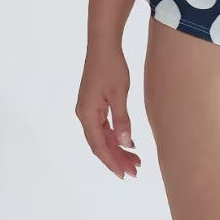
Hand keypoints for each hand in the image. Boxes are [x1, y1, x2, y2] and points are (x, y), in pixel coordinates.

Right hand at [75, 44, 140, 179]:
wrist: (103, 45)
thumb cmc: (112, 67)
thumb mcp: (119, 94)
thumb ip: (122, 120)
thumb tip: (125, 144)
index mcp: (87, 114)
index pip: (99, 146)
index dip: (112, 162)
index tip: (125, 174)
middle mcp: (84, 114)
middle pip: (100, 144)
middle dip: (117, 159)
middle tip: (135, 171)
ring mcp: (88, 109)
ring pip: (102, 136)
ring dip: (117, 148)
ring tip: (135, 160)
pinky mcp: (94, 103)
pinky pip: (103, 126)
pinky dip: (114, 136)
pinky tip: (128, 141)